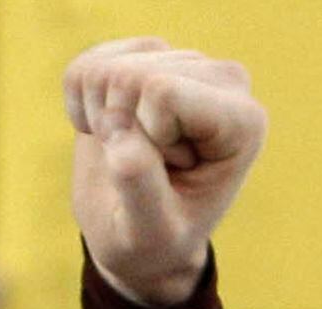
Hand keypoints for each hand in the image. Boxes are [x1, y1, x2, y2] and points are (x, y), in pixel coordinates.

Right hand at [64, 39, 265, 308]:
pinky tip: (109, 134)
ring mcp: (183, 63)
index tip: (168, 175)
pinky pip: (84, 69)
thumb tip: (114, 127)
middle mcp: (222, 80)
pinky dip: (80, 109)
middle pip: (131, 79)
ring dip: (100, 123)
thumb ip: (139, 185)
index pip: (162, 92)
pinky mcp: (145, 56)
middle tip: (145, 167)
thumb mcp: (148, 232)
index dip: (144, 141)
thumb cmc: (155, 240)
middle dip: (119, 132)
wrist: (139, 236)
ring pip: (104, 72)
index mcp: (242, 121)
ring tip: (128, 151)